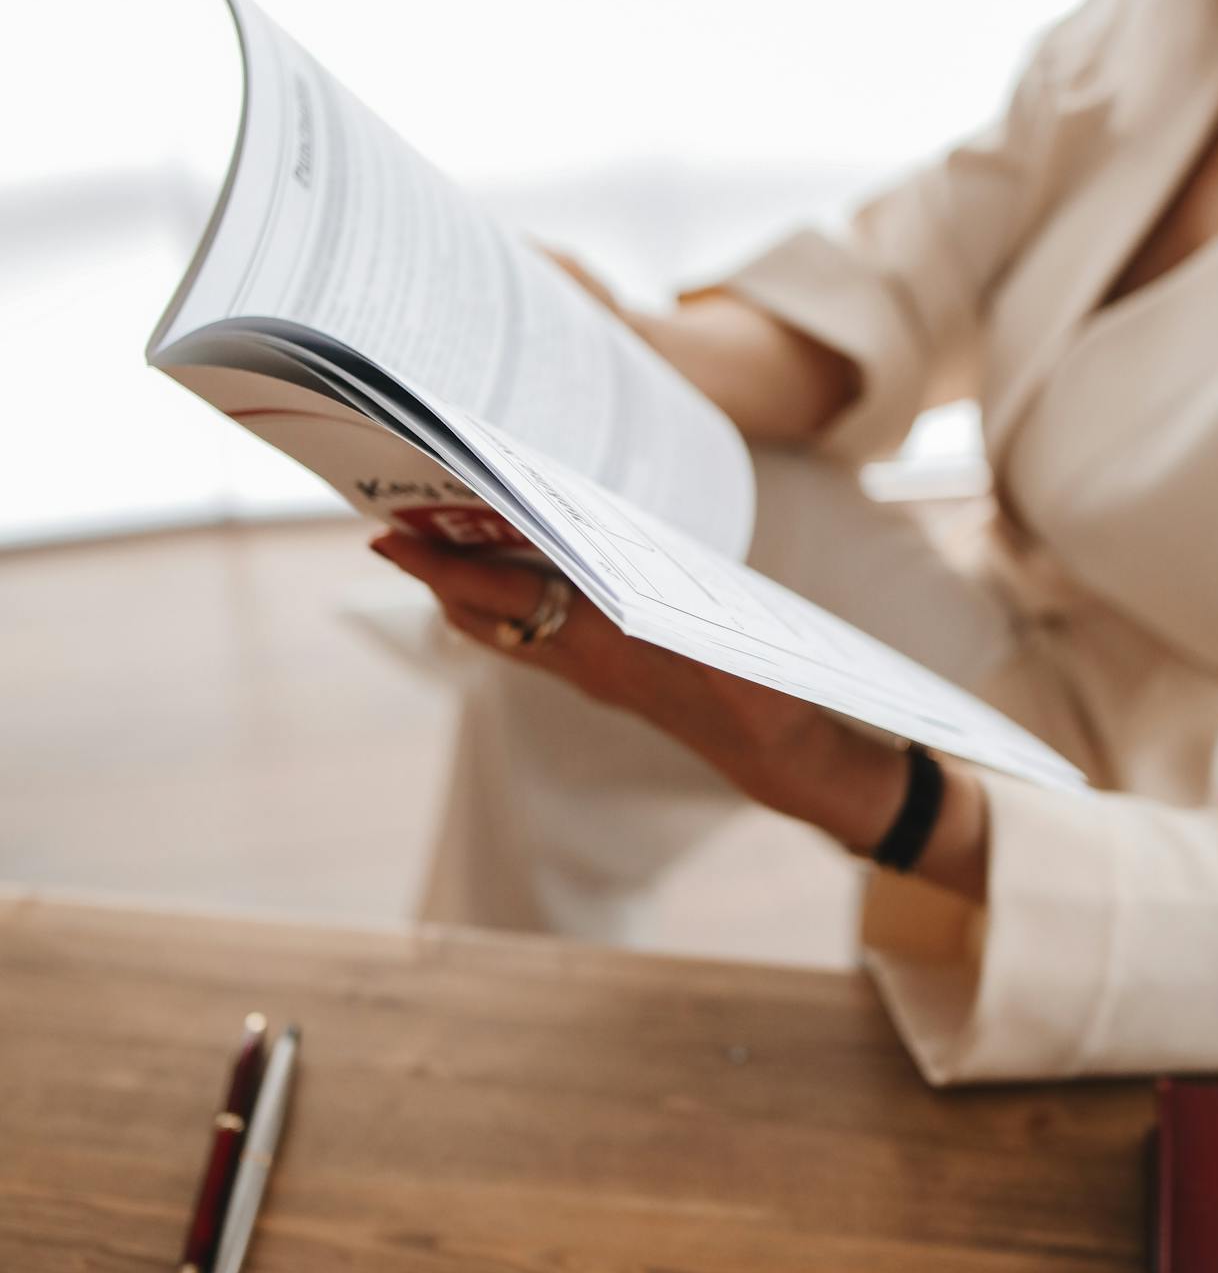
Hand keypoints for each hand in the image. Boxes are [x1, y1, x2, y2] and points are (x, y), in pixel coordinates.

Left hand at [370, 533, 911, 850]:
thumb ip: (639, 596)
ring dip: (466, 589)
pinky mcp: (604, 679)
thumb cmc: (751, 685)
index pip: (498, 595)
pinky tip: (517, 577)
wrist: (774, 750)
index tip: (389, 537)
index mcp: (596, 642)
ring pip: (503, 628)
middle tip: (398, 522)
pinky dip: (510, 605)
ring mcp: (588, 674)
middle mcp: (579, 661)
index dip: (439, 567)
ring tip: (442, 542)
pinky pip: (535, 639)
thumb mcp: (701, 629)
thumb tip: (578, 543)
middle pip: (482, 612)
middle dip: (437, 571)